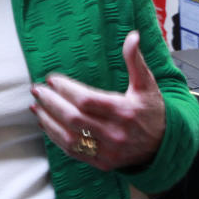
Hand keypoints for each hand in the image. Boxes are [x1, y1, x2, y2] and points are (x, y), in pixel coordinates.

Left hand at [30, 30, 165, 170]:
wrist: (163, 146)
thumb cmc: (151, 110)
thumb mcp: (147, 84)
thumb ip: (135, 60)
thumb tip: (133, 36)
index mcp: (125, 111)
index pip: (87, 101)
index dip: (66, 89)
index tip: (52, 79)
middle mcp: (115, 134)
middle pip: (74, 118)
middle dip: (51, 103)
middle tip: (37, 89)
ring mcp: (108, 151)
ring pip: (69, 137)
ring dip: (48, 120)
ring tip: (35, 105)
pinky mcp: (101, 163)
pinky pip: (72, 151)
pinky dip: (55, 137)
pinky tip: (45, 123)